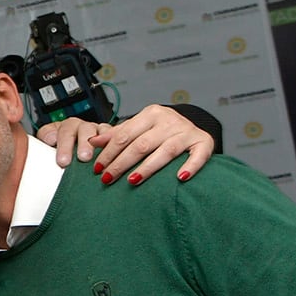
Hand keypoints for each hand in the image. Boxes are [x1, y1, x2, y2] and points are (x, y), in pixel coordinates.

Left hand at [40, 105, 212, 186]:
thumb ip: (117, 134)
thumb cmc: (160, 130)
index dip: (109, 152)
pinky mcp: (204, 142)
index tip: (97, 168)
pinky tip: (180, 177)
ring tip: (132, 181)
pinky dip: (190, 165)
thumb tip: (91, 142)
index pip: (124, 135)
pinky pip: (198, 155)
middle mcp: (169, 120)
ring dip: (148, 167)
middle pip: (141, 144)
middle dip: (121, 163)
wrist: (192, 125)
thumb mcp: (138, 127)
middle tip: (107, 178)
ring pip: (165, 151)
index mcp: (150, 114)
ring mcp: (187, 131)